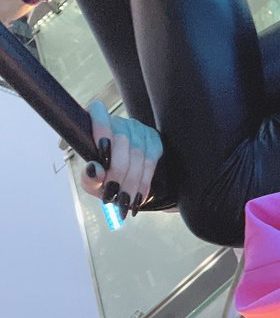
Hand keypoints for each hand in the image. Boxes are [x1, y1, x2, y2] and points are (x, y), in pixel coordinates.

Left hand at [81, 100, 161, 220]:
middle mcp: (119, 121)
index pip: (99, 114)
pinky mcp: (154, 140)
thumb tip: (96, 169)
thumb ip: (88, 177)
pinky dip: (143, 183)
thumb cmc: (104, 177)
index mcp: (97, 122)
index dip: (101, 130)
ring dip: (131, 182)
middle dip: (117, 172)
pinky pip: (151, 162)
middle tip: (112, 195)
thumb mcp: (91, 181)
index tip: (101, 157)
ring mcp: (139, 129)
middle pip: (121, 140)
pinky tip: (137, 198)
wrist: (127, 180)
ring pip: (138, 154)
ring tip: (124, 202)